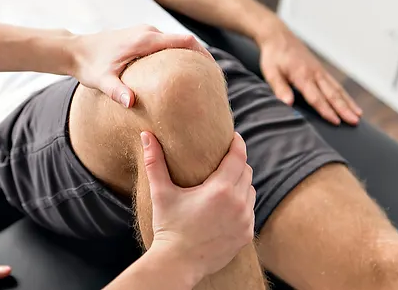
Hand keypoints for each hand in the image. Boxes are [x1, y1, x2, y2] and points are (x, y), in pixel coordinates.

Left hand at [72, 25, 212, 107]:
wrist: (74, 50)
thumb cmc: (88, 65)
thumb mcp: (101, 80)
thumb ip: (117, 91)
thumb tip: (132, 103)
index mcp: (145, 40)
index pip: (184, 41)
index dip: (203, 54)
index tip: (216, 70)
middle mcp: (148, 32)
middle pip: (185, 41)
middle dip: (201, 58)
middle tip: (214, 80)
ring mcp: (144, 32)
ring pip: (175, 43)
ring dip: (189, 57)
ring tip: (201, 79)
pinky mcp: (141, 37)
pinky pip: (165, 45)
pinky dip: (176, 56)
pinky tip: (180, 74)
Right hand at [141, 131, 254, 281]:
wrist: (177, 263)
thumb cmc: (168, 226)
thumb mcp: (161, 193)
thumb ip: (154, 162)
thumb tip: (146, 135)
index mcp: (220, 190)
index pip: (238, 158)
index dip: (237, 144)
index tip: (233, 137)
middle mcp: (238, 204)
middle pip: (246, 172)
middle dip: (237, 163)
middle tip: (225, 159)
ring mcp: (245, 221)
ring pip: (251, 192)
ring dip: (241, 184)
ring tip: (226, 182)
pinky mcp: (246, 235)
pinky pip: (250, 212)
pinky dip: (242, 205)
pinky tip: (228, 206)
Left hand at [259, 29, 361, 124]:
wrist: (278, 37)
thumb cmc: (273, 56)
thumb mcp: (270, 72)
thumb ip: (280, 87)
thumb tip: (288, 103)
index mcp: (302, 76)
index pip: (316, 97)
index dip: (326, 110)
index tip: (336, 122)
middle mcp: (315, 74)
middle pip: (332, 94)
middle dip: (344, 109)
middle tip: (355, 122)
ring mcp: (319, 71)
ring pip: (337, 89)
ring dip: (348, 103)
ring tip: (358, 115)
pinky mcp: (320, 69)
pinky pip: (335, 84)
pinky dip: (344, 95)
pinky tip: (350, 103)